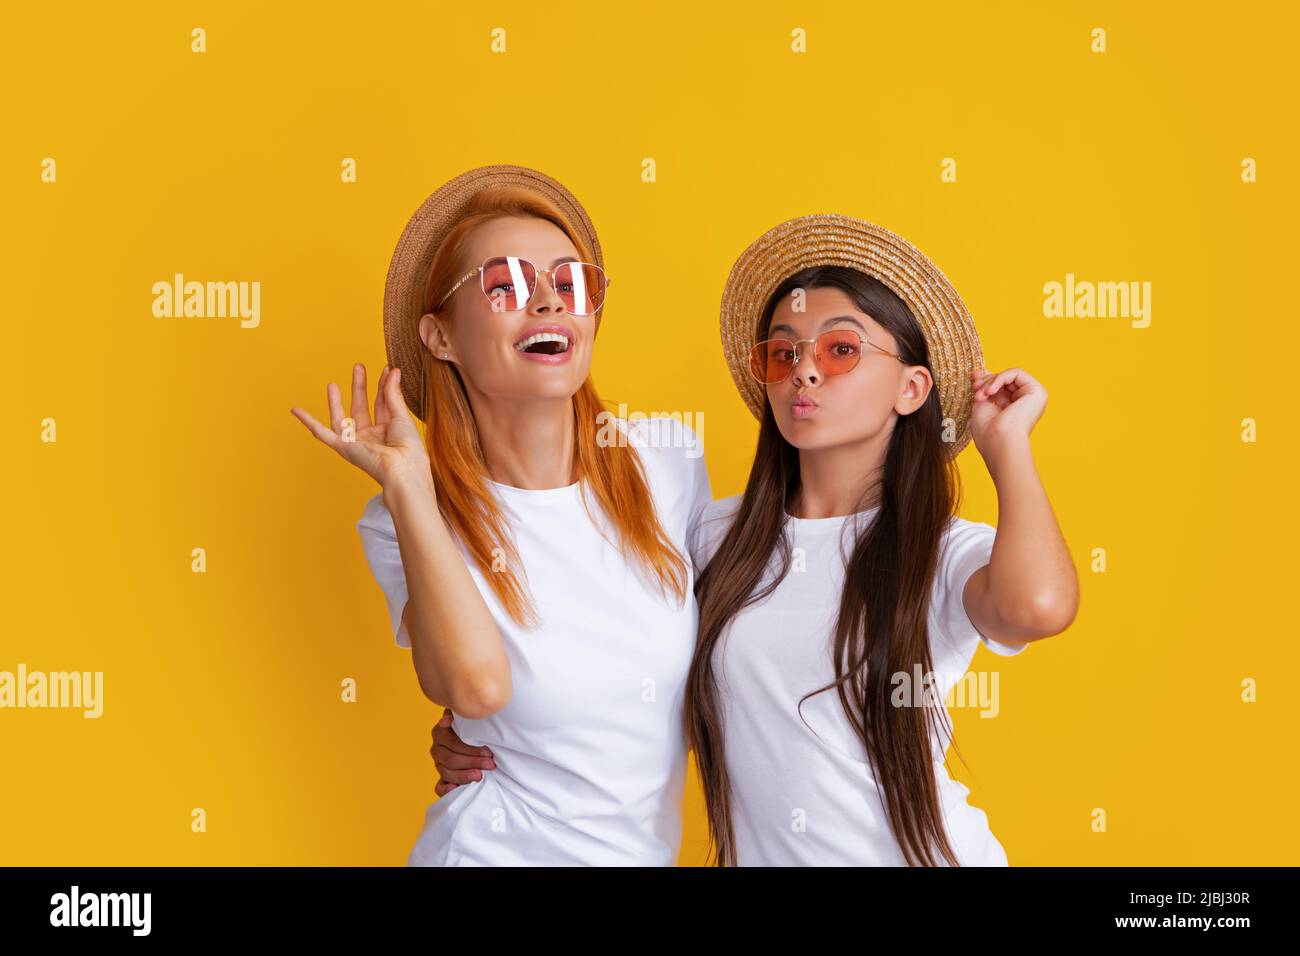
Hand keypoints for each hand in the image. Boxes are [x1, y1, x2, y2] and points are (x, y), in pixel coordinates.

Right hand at [290, 363, 431, 490]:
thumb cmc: (409, 448)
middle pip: (361, 407)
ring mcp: (357, 442)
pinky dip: (308, 422)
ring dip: (336, 401)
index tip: (386, 368)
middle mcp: (372, 437)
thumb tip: (391, 371)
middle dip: (360, 386)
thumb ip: (392, 394)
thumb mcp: (402, 416)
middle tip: (358, 366)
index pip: (382, 403)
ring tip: (332, 384)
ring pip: (341, 418)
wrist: (403, 468)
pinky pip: (322, 434)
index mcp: (388, 431)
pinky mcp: (344, 448)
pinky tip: (296, 411)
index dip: (383, 384)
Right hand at [430, 708, 494, 796]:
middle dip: (473, 761)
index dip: (471, 749)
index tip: (488, 752)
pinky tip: (456, 789)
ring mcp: (439, 765)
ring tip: (480, 776)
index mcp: (441, 732)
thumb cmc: (477, 729)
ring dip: (464, 775)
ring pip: (447, 772)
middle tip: (491, 764)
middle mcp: (437, 749)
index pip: (452, 742)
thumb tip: (446, 719)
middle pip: (451, 758)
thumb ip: (461, 718)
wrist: (480, 741)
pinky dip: (447, 789)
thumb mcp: (472, 720)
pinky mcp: (442, 780)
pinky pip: (439, 787)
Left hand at [969, 366, 1046, 457]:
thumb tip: (978, 371)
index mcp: (1014, 407)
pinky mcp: (1037, 391)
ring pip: (1009, 375)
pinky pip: (1016, 372)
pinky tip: (990, 392)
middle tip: (975, 389)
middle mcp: (1025, 402)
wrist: (999, 442)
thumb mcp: (982, 404)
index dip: (987, 379)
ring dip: (990, 381)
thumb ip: (982, 388)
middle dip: (986, 380)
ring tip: (980, 394)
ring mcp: (1033, 397)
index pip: (1002, 385)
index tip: (973, 381)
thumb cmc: (988, 431)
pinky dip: (1000, 378)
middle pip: (1005, 379)